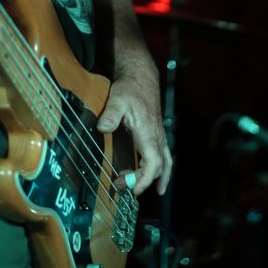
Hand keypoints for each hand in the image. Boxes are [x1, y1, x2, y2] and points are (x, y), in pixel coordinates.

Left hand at [97, 75, 172, 196]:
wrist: (141, 77)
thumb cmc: (130, 88)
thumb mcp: (117, 99)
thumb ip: (111, 114)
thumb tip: (102, 128)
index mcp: (148, 133)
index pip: (152, 163)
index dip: (144, 178)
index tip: (132, 188)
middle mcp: (157, 137)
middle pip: (158, 167)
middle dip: (144, 180)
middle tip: (124, 187)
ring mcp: (159, 135)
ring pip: (165, 162)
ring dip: (157, 178)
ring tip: (147, 190)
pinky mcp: (157, 133)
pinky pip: (165, 156)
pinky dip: (162, 169)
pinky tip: (158, 177)